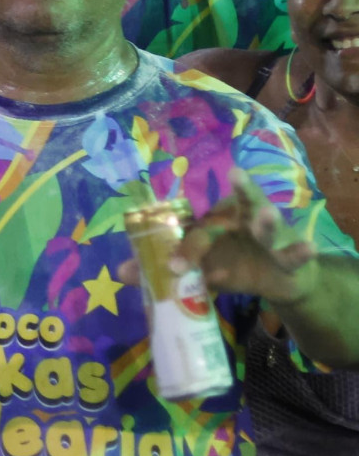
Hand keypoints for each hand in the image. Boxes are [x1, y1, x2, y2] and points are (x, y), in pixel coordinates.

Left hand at [175, 168, 318, 305]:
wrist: (279, 281)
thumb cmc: (236, 263)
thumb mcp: (206, 264)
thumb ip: (183, 261)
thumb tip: (145, 270)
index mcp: (223, 217)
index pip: (203, 226)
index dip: (189, 248)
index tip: (175, 267)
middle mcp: (249, 220)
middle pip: (246, 203)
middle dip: (243, 189)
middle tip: (236, 173)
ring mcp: (272, 238)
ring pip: (270, 228)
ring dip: (268, 222)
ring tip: (269, 212)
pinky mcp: (292, 259)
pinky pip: (295, 255)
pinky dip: (301, 251)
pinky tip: (309, 246)